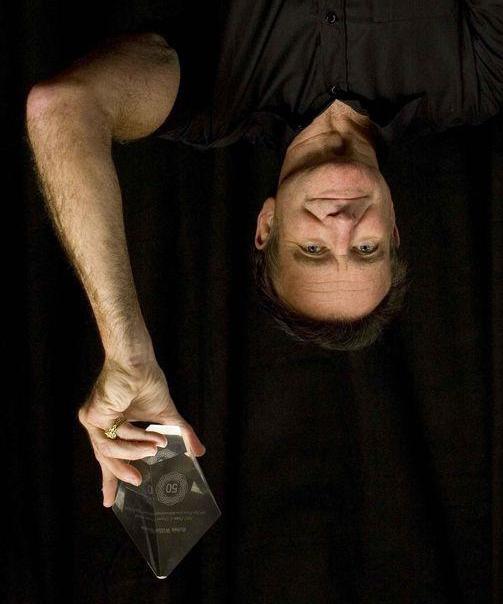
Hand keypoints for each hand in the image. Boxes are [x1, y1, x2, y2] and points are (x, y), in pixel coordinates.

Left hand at [77, 356, 205, 506]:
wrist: (137, 362)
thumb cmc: (148, 382)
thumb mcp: (167, 416)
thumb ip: (182, 435)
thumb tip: (200, 452)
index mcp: (114, 427)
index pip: (110, 458)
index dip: (111, 479)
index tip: (109, 502)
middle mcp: (101, 426)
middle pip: (105, 459)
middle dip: (118, 475)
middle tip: (138, 482)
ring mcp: (95, 421)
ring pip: (110, 452)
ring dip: (137, 453)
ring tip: (156, 449)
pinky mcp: (92, 416)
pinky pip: (113, 439)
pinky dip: (134, 440)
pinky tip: (150, 438)